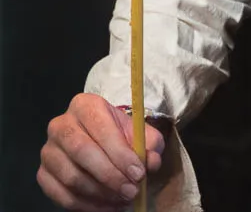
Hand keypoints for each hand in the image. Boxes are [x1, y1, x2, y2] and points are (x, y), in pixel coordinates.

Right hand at [38, 93, 165, 210]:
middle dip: (110, 176)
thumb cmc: (121, 134)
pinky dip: (87, 205)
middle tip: (131, 191)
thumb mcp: (140, 133)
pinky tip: (107, 206)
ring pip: (71, 177)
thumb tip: (150, 163)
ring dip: (100, 193)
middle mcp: (61, 125)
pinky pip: (62, 195)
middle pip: (82, 152)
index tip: (138, 173)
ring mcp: (48, 151)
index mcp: (85, 106)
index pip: (101, 128)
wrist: (100, 141)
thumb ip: (149, 145)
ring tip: (123, 199)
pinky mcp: (43, 174)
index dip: (120, 153)